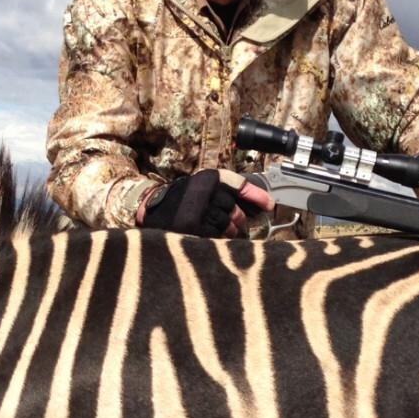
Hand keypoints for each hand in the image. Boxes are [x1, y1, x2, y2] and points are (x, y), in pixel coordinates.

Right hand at [137, 169, 273, 236]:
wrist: (149, 208)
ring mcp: (198, 208)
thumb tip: (251, 206)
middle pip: (234, 209)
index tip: (270, 204)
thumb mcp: (199, 187)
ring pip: (227, 223)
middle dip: (239, 220)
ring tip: (226, 234)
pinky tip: (215, 239)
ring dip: (230, 231)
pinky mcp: (193, 225)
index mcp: (207, 178)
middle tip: (238, 227)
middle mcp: (204, 190)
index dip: (256, 195)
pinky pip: (216, 235)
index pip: (239, 184)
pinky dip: (219, 239)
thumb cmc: (179, 200)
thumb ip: (220, 192)